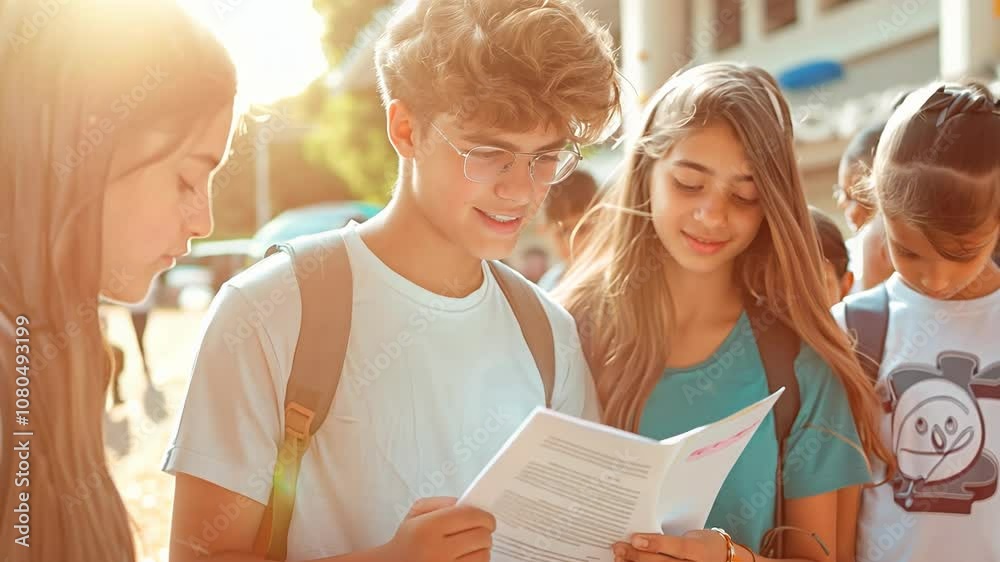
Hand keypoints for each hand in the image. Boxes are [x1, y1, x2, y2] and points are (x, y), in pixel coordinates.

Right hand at [380, 497, 495, 561]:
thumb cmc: (408, 539)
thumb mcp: (416, 513)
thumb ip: (441, 502)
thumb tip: (467, 504)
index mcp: (429, 527)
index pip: (471, 516)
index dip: (485, 516)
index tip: (487, 519)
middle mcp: (437, 550)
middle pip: (481, 536)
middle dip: (485, 532)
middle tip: (481, 531)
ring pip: (483, 555)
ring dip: (482, 549)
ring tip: (472, 546)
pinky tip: (466, 558)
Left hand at [613, 529, 727, 561]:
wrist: (721, 561)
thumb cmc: (703, 546)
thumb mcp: (691, 538)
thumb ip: (668, 540)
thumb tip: (638, 538)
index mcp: (700, 551)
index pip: (678, 547)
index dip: (656, 543)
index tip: (635, 538)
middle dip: (638, 556)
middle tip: (619, 548)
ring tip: (619, 559)